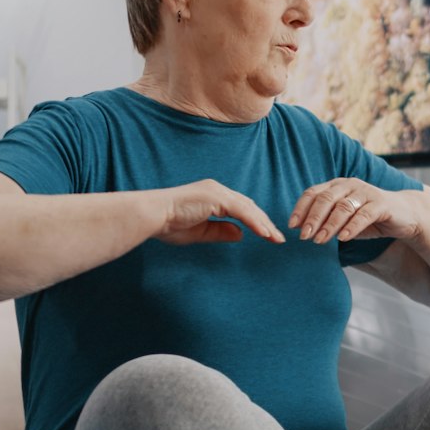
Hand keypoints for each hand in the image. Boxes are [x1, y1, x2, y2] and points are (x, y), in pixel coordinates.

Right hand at [151, 179, 286, 245]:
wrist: (152, 216)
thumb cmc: (168, 224)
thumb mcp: (200, 232)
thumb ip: (220, 232)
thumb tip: (241, 234)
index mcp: (212, 196)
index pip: (241, 208)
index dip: (256, 222)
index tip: (268, 236)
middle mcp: (216, 190)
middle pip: (249, 206)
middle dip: (265, 223)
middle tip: (278, 239)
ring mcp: (216, 191)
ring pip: (248, 208)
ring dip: (263, 224)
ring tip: (275, 239)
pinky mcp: (215, 197)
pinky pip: (241, 211)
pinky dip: (254, 222)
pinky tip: (264, 234)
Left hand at [289, 180, 422, 244]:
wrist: (404, 215)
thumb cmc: (369, 218)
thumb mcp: (344, 219)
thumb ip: (326, 221)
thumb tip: (302, 231)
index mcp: (336, 185)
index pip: (313, 193)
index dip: (300, 209)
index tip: (292, 226)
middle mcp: (349, 185)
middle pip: (325, 199)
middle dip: (312, 219)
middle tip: (304, 236)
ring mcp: (366, 192)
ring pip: (343, 207)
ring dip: (329, 226)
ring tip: (320, 241)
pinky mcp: (381, 203)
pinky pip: (363, 215)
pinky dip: (351, 227)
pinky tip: (342, 238)